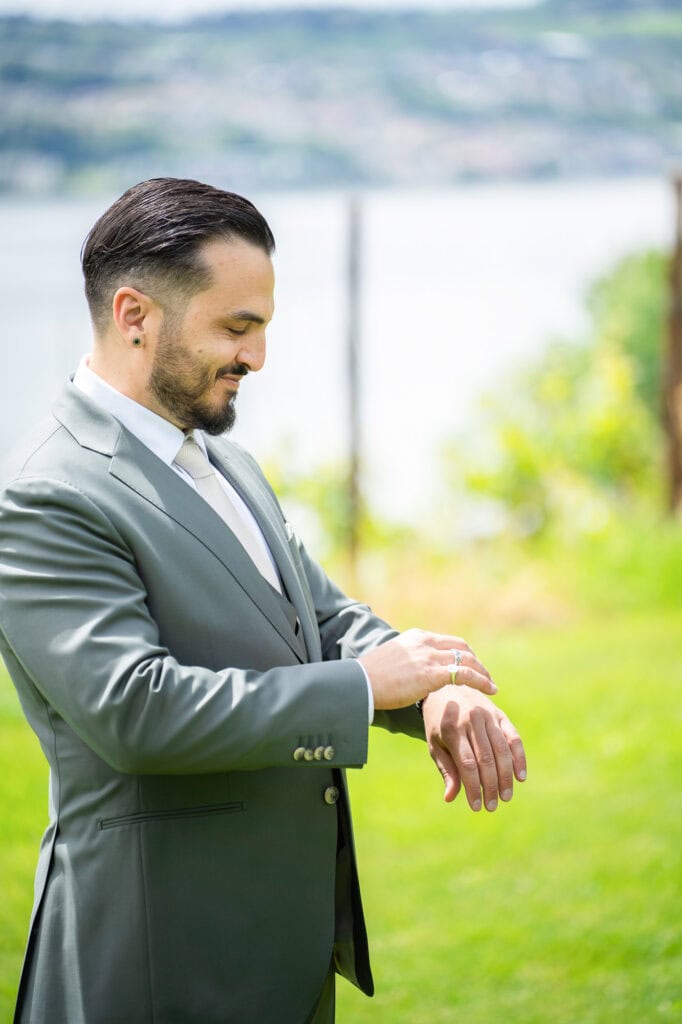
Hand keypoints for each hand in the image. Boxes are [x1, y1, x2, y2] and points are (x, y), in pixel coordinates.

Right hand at [358, 628, 497, 709]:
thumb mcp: (391, 660)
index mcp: (416, 637)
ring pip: (467, 660)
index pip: (447, 641)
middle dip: (475, 661)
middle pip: (461, 647)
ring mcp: (429, 656)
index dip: (461, 654)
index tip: (468, 665)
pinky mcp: (432, 674)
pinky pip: (465, 674)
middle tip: (483, 675)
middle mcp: (426, 642)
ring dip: (482, 672)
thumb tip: (411, 673)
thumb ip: (406, 661)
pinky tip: (490, 690)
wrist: (359, 683)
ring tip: (491, 684)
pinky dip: (481, 681)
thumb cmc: (369, 678)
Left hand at [422, 685, 526, 811]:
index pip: (467, 764)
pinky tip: (520, 776)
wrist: (448, 688)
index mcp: (452, 729)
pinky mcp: (500, 715)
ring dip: (506, 776)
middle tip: (492, 806)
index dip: (473, 787)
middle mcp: (471, 720)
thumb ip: (446, 769)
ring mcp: (488, 716)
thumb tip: (450, 798)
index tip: (476, 806)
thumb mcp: (435, 744)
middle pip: (486, 759)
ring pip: (501, 750)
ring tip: (506, 796)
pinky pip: (513, 738)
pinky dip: (519, 758)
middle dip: (491, 786)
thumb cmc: (439, 722)